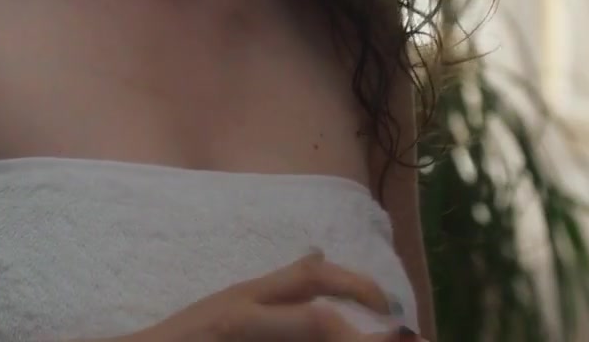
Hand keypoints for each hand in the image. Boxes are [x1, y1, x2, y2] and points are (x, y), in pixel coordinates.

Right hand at [107, 253, 425, 340]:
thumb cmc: (190, 334)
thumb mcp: (232, 300)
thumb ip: (277, 285)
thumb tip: (320, 255)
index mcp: (248, 295)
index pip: (309, 276)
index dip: (356, 284)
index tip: (388, 305)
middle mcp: (245, 313)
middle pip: (317, 319)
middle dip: (362, 335)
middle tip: (398, 339)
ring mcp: (239, 335)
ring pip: (313, 332)